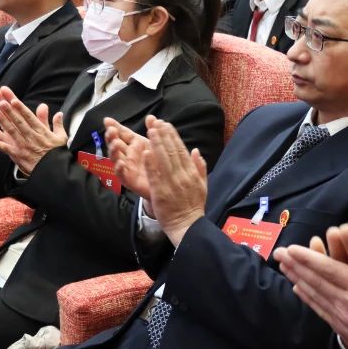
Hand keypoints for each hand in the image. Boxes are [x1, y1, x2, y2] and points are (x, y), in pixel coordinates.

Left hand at [0, 86, 67, 174]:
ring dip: (2, 122)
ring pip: (11, 131)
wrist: (54, 170)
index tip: (14, 100)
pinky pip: (6, 149)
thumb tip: (59, 114)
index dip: (20, 108)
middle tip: (1, 101)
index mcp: (41, 131)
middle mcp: (31, 137)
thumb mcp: (61, 137)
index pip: (29, 117)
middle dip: (9, 111)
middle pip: (18, 121)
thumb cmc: (56, 154)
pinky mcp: (18, 155)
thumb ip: (58, 124)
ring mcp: (23, 146)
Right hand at [105, 117, 152, 199]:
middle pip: (115, 144)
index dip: (115, 126)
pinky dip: (119, 169)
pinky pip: (121, 175)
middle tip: (111, 131)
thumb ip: (153, 129)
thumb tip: (150, 117)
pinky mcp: (129, 180)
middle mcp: (129, 155)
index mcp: (135, 144)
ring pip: (115, 158)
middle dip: (111, 137)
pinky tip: (120, 163)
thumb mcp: (157, 144)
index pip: (122, 133)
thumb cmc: (160, 162)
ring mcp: (128, 167)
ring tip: (115, 143)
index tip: (107, 120)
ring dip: (113, 150)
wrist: (167, 184)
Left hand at [139, 117, 206, 245]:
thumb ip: (200, 167)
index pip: (181, 150)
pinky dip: (150, 163)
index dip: (173, 136)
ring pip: (163, 160)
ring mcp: (172, 184)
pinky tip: (145, 152)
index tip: (166, 124)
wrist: (188, 226)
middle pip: (172, 151)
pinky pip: (155, 176)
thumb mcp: (202, 185)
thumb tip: (196, 151)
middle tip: (155, 122)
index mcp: (191, 173)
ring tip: (150, 131)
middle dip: (163, 135)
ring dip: (156, 144)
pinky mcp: (161, 193)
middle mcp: (182, 176)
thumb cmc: (193, 207)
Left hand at [274, 223, 347, 348]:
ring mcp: (345, 318)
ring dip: (298, 279)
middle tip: (278, 253)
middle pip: (316, 281)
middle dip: (296, 265)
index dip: (308, 258)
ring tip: (283, 267)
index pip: (329, 270)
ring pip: (315, 295)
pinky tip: (298, 289)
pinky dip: (308, 298)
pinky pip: (321, 311)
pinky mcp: (345, 330)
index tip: (292, 248)